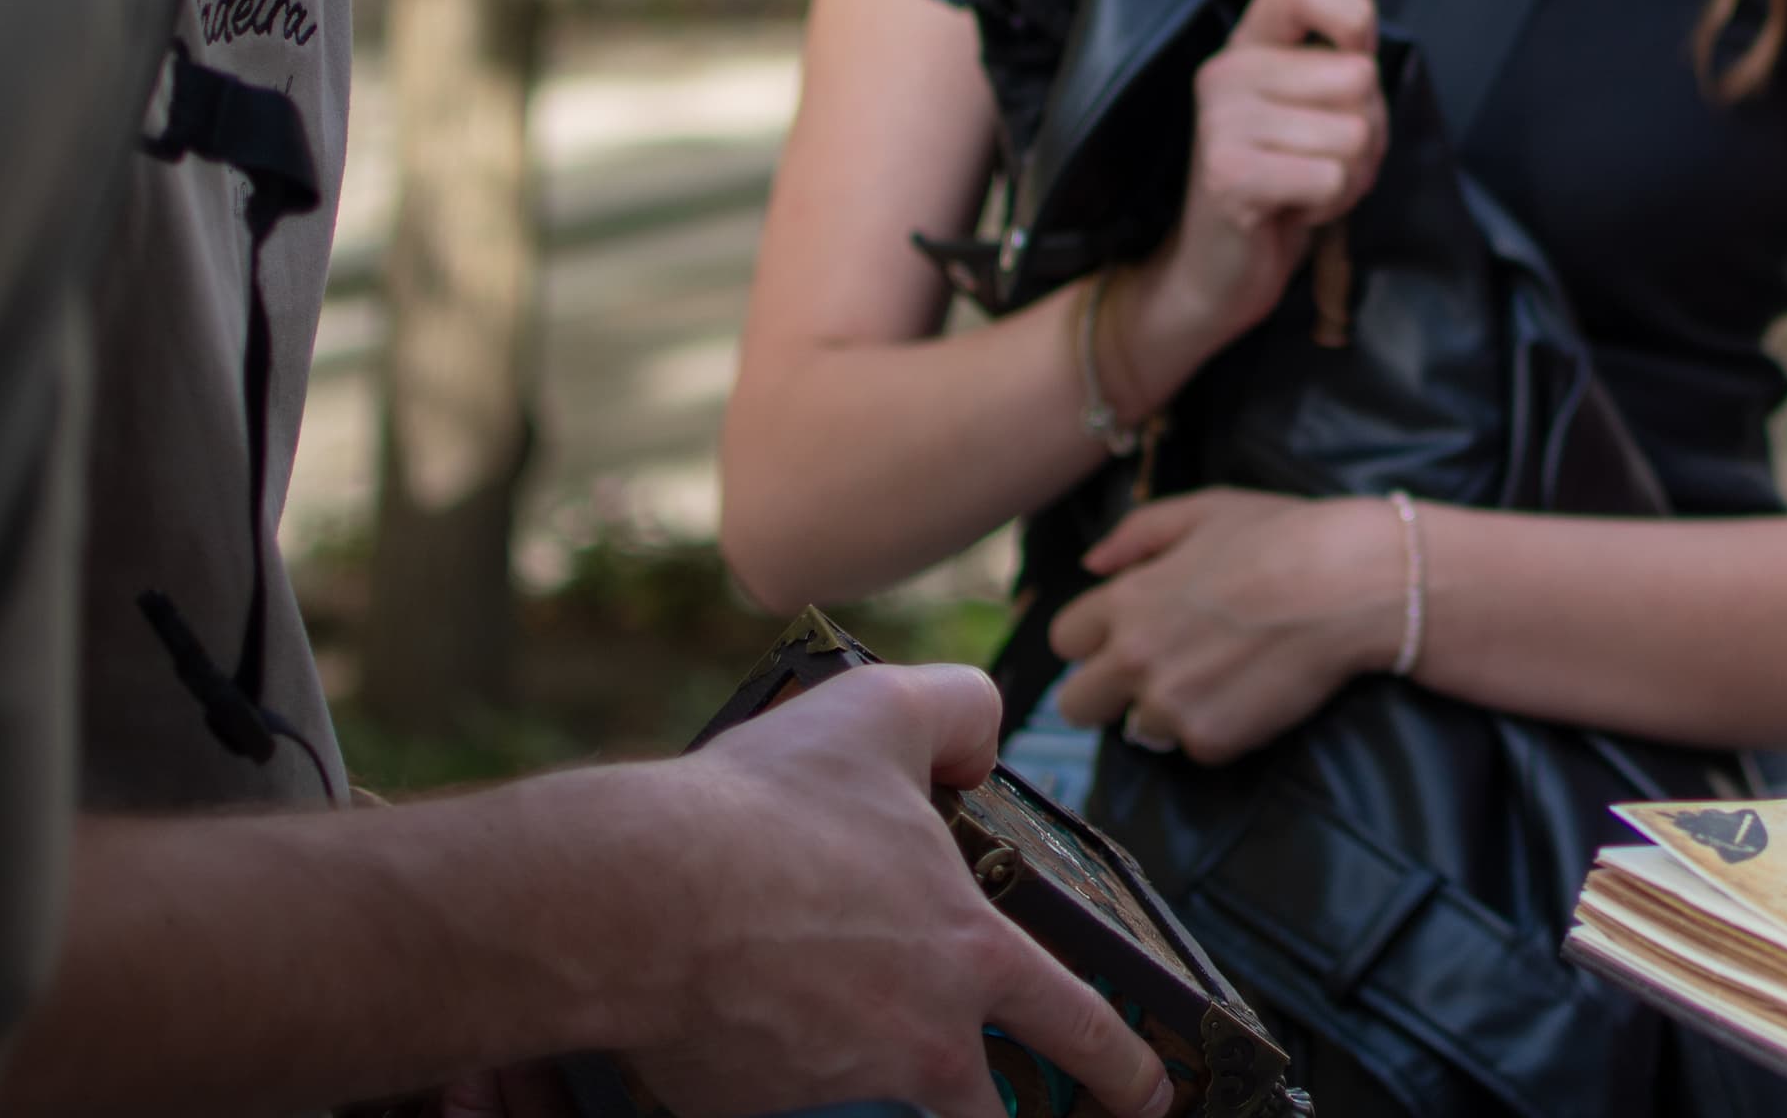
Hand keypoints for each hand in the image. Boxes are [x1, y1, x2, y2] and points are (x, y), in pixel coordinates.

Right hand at [627, 662, 1171, 1117]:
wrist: (635, 897)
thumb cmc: (764, 807)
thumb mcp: (886, 710)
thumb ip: (959, 714)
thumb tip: (978, 752)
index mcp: (967, 957)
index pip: (1079, 1027)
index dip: (1125, 1069)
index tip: (1151, 1096)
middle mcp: (915, 1039)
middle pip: (989, 1113)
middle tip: (1024, 1116)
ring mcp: (832, 1084)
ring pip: (876, 1095)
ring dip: (870, 1073)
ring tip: (837, 1028)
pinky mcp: (749, 1106)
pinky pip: (775, 1086)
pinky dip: (765, 1056)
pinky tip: (732, 1005)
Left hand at [1047, 488, 1405, 761]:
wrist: (1351, 584)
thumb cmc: (1282, 535)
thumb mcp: (1205, 510)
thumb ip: (1137, 533)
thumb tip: (1091, 563)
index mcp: (1126, 600)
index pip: (1064, 641)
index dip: (1095, 638)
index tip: (1127, 635)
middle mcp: (1134, 658)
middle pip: (1075, 706)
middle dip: (1106, 693)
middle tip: (1156, 673)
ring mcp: (1170, 705)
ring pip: (1138, 730)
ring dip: (1168, 711)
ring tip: (1220, 675)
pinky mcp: (1211, 741)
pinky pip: (1194, 746)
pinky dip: (1217, 727)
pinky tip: (1251, 691)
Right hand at [1120, 0, 1386, 396]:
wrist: (1213, 273)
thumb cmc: (1276, 185)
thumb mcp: (1311, 103)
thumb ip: (1335, 40)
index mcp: (1247, 46)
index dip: (1352, 16)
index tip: (1353, 59)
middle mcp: (1227, 72)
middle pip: (1360, 77)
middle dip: (1367, 128)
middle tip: (1322, 157)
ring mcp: (1222, 122)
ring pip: (1355, 132)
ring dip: (1351, 174)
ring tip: (1305, 186)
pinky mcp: (1230, 175)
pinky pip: (1332, 177)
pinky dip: (1330, 205)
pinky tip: (1292, 211)